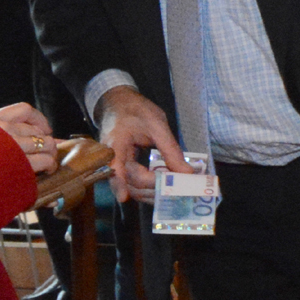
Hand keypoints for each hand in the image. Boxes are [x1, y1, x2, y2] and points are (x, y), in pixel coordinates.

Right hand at [0, 103, 56, 175]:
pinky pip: (44, 161)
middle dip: (47, 144)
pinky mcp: (18, 165)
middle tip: (45, 155)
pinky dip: (49, 166)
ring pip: (46, 144)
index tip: (44, 130)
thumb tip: (32, 138)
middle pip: (38, 131)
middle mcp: (3, 129)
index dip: (39, 120)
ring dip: (50, 156)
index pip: (24, 110)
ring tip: (47, 166)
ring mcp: (11, 146)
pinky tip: (45, 172)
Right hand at [96, 86, 186, 204]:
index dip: (128, 184)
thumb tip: (187, 173)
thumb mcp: (157, 124)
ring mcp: (116, 167)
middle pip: (129, 185)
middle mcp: (112, 160)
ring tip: (175, 191)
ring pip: (132, 189)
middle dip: (153, 191)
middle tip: (178, 190)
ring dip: (153, 194)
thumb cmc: (136, 110)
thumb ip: (170, 150)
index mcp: (116, 145)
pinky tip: (165, 189)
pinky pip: (134, 185)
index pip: (120, 170)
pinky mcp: (123, 171)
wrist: (119, 104)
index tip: (135, 195)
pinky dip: (149, 190)